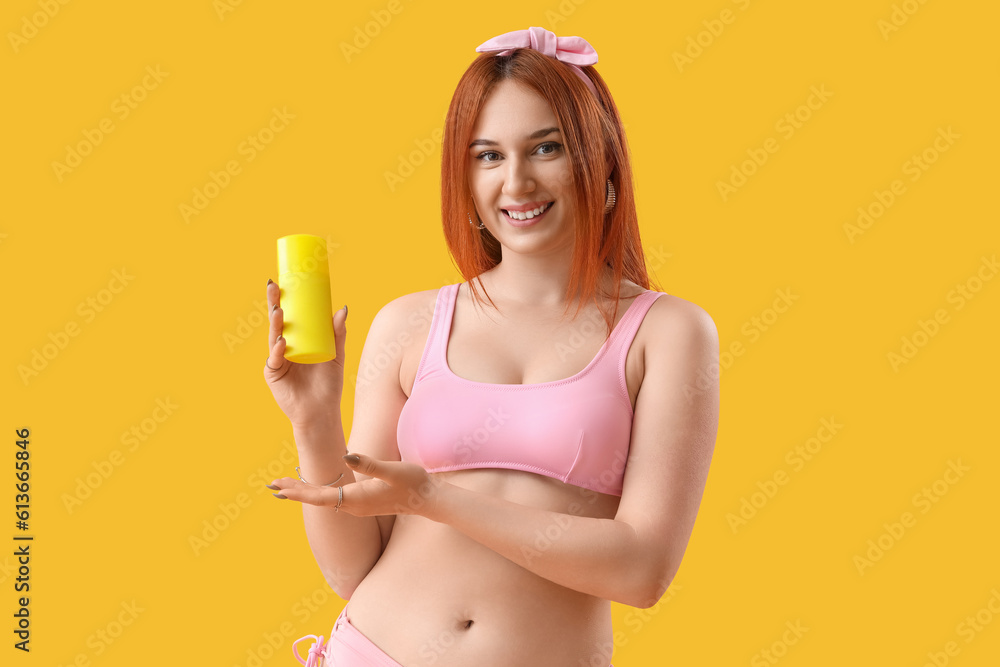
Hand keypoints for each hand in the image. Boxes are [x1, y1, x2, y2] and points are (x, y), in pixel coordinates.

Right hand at [263, 278, 346, 426]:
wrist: (322, 411)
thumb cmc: (328, 384)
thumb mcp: (336, 354)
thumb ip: (338, 333)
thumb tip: (343, 308)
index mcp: (297, 339)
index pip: (289, 314)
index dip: (284, 298)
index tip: (283, 280)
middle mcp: (284, 346)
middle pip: (277, 321)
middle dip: (274, 303)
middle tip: (273, 286)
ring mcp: (277, 359)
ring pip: (273, 336)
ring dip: (275, 324)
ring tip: (279, 311)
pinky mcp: (273, 374)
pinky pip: (274, 360)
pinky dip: (278, 351)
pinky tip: (282, 342)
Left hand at [266, 454, 443, 516]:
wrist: (429, 499)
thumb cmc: (413, 483)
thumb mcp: (393, 470)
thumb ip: (369, 464)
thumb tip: (345, 457)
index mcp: (357, 499)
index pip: (320, 497)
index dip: (298, 492)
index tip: (279, 489)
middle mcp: (353, 507)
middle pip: (316, 500)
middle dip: (294, 492)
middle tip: (270, 486)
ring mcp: (358, 507)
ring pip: (323, 500)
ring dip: (304, 493)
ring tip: (284, 487)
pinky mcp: (363, 503)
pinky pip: (333, 500)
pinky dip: (317, 494)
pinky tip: (313, 489)